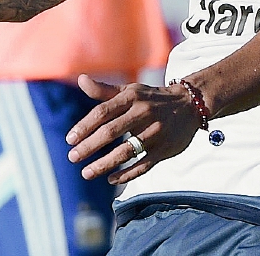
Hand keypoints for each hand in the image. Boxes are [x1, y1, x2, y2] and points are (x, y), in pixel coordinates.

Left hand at [65, 74, 199, 184]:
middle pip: (111, 131)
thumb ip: (104, 90)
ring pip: (126, 151)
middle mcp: (143, 113)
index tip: (70, 139)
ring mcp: (155, 132)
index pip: (103, 112)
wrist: (190, 104)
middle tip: (72, 157)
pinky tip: (111, 179)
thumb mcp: (131, 91)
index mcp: (132, 97)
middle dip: (90, 146)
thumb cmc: (152, 98)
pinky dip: (126, 174)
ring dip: (104, 164)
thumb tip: (80, 80)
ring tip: (86, 173)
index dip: (85, 126)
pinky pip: (143, 165)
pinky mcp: (165, 149)